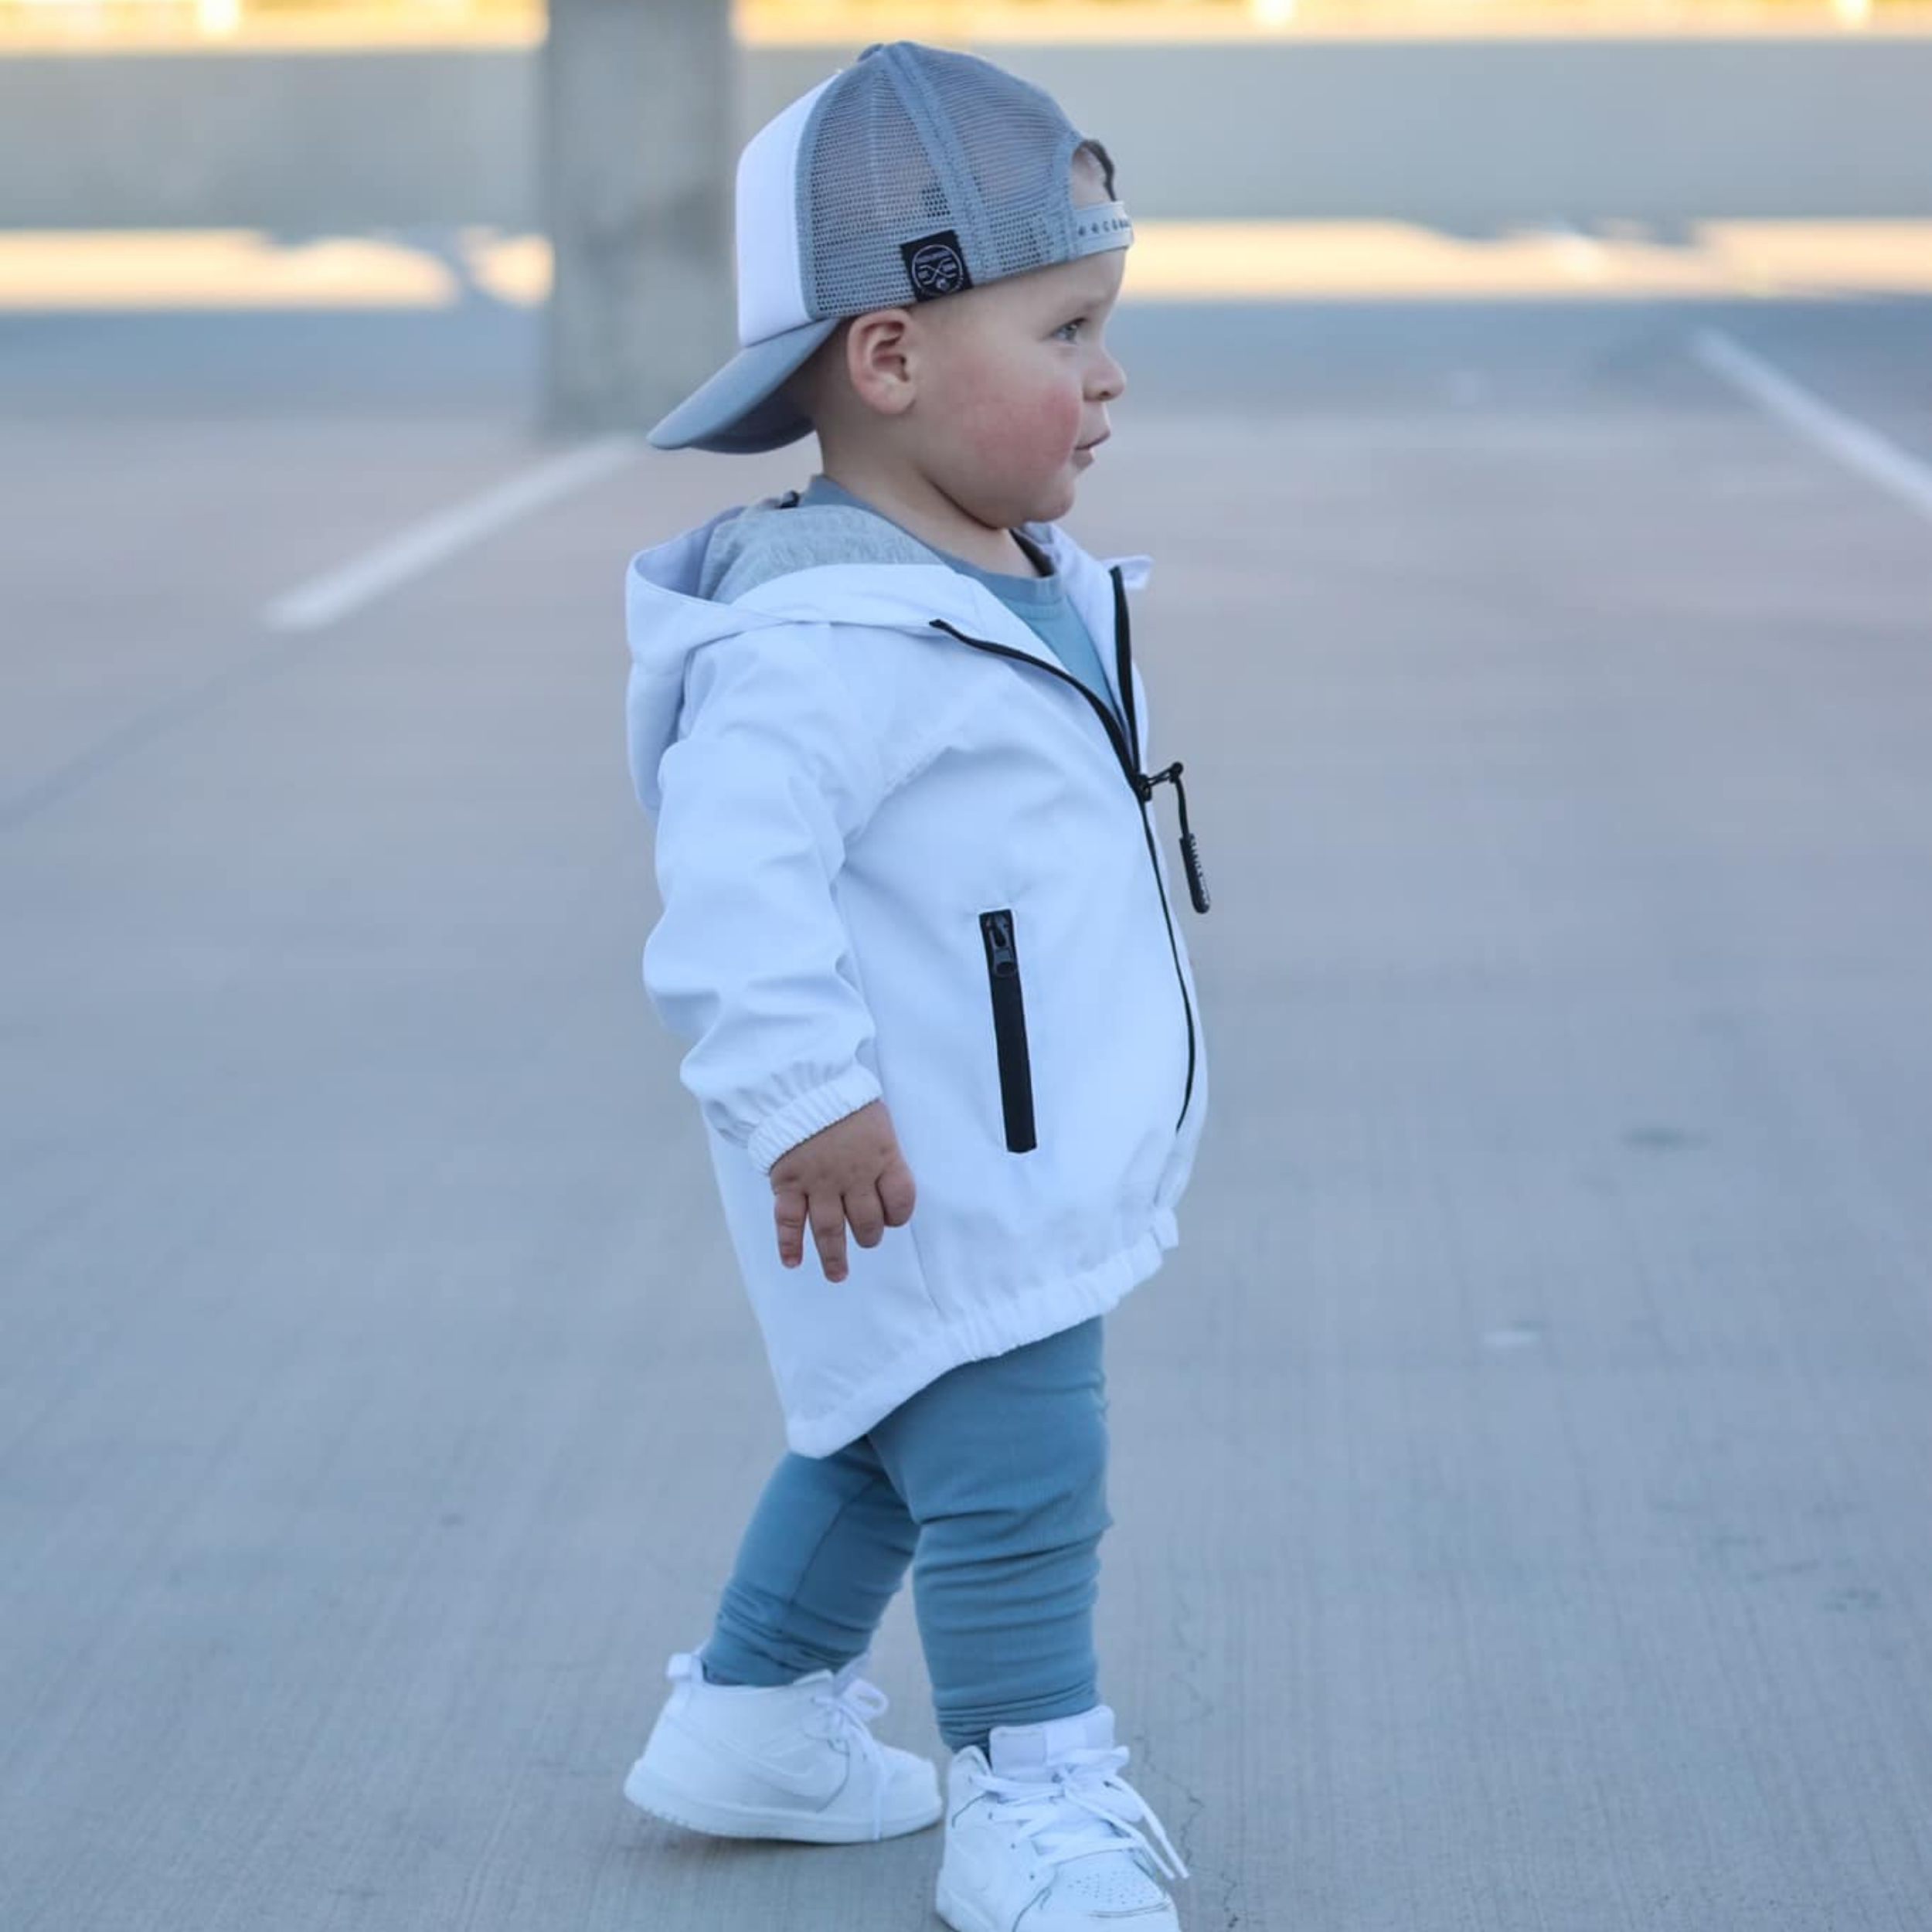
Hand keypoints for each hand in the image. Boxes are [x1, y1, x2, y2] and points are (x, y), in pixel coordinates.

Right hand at [768, 1099, 916, 1283]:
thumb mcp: (876, 1117)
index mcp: (882, 1157)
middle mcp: (853, 1176)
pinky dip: (789, 1244)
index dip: (898, 1214)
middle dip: (868, 1235)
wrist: (799, 1083)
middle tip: (866, 1239)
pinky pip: (788, 1220)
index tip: (891, 1217)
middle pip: (867, 1222)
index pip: (901, 1200)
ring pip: (829, 1229)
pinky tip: (792, 1262)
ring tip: (837, 1275)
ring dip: (833, 1256)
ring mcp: (819, 1182)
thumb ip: (881, 1149)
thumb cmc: (841, 1096)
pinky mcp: (789, 1182)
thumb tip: (883, 1175)